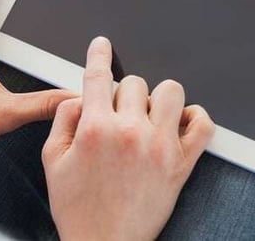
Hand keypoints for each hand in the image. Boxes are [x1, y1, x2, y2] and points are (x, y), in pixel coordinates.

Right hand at [42, 37, 214, 240]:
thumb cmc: (79, 209)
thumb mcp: (52, 161)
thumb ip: (63, 120)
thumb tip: (80, 96)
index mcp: (95, 128)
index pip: (99, 76)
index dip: (99, 54)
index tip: (102, 45)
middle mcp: (130, 132)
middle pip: (135, 83)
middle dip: (124, 94)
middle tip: (119, 114)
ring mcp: (159, 146)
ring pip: (170, 92)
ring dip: (158, 99)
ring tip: (149, 116)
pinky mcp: (181, 164)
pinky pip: (202, 125)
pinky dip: (195, 117)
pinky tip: (181, 122)